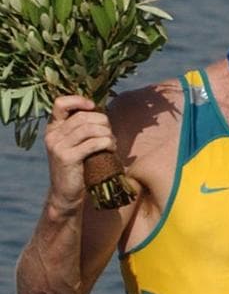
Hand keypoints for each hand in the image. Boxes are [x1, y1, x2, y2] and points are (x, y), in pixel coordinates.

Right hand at [44, 95, 114, 212]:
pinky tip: (111, 149)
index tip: (93, 106)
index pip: (60, 104)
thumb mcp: (76, 144)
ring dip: (107, 134)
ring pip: (89, 129)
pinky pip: (93, 144)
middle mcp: (52, 135)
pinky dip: (107, 143)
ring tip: (112, 143)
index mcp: (53, 128)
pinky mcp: (67, 158)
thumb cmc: (78, 166)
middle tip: (110, 133)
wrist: (66, 193)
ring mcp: (58, 146)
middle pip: (83, 116)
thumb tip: (102, 111)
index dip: (79, 100)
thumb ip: (83, 127)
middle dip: (103, 122)